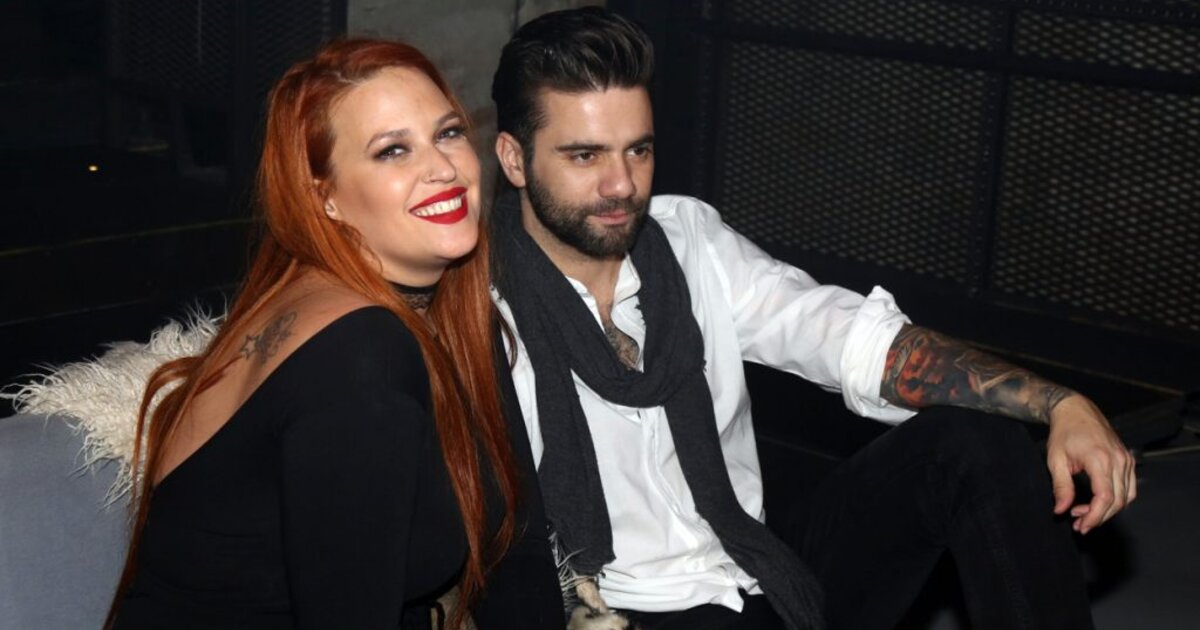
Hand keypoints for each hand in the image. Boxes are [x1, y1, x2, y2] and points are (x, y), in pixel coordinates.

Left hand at [1046, 394, 1135, 533]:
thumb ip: (1060, 487)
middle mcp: (1118, 460)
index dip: (1095, 516)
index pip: (1105, 497)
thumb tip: (1061, 510)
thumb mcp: (1055, 460)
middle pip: (1118, 501)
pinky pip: (1129, 487)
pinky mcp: (1128, 459)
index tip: (1081, 525)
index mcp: (1100, 459)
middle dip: (1099, 517)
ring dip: (1108, 510)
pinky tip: (1098, 502)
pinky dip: (1117, 499)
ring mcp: (1126, 459)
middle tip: (1079, 524)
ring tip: (1085, 514)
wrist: (1076, 410)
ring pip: (1126, 496)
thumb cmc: (1064, 432)